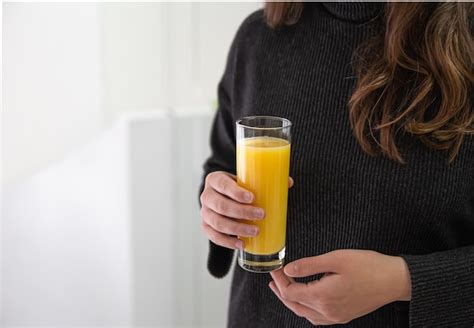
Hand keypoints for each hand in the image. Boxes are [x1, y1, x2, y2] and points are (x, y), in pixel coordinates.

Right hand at [200, 171, 293, 249]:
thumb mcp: (247, 180)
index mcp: (215, 179)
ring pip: (218, 223)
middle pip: (220, 205)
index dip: (235, 192)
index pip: (222, 184)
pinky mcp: (206, 227)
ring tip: (256, 231)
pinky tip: (241, 244)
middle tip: (261, 215)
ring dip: (237, 229)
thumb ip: (266, 180)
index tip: (252, 198)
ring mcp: (204, 213)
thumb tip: (289, 182)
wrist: (224, 196)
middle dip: (241, 212)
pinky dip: (227, 242)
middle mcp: (206, 196)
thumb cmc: (239, 187)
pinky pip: (214, 236)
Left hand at [269, 249, 411, 325]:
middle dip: (281, 291)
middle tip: (275, 278)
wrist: (395, 280)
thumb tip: (288, 269)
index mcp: (323, 296)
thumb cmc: (369, 266)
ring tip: (283, 288)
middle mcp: (327, 311)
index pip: (290, 292)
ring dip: (292, 301)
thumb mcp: (336, 259)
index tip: (276, 268)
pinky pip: (317, 318)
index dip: (279, 280)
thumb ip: (309, 264)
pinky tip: (305, 300)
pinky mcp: (343, 316)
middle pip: (295, 305)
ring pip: (305, 314)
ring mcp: (336, 316)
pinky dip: (305, 309)